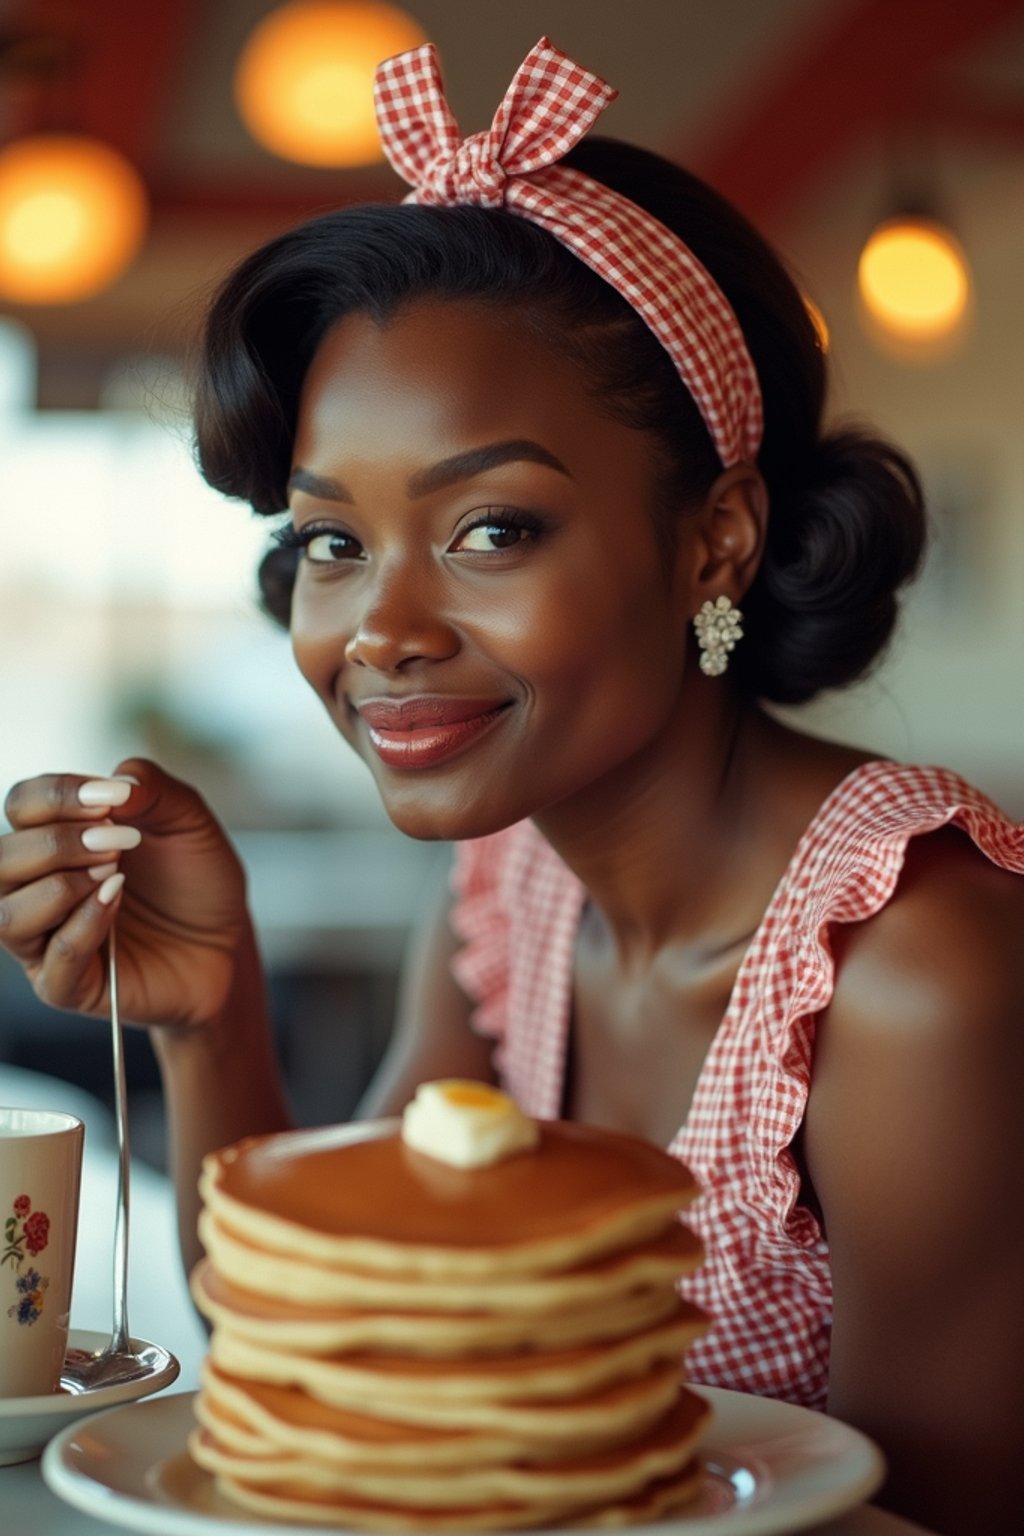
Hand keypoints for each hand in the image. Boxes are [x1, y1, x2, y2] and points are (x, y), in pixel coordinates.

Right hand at [0, 758, 250, 1030]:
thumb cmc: (196, 882)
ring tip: (114, 874)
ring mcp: (47, 940)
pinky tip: (116, 900)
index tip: (111, 798)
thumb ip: (152, 789)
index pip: (21, 806)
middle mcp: (38, 888)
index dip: (56, 796)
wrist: (228, 941)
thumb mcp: (188, 821)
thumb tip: (115, 780)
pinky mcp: (69, 985)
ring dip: (59, 886)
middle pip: (1, 860)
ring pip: (6, 914)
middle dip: (56, 843)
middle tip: (117, 841)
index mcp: (56, 840)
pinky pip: (53, 959)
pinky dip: (83, 925)